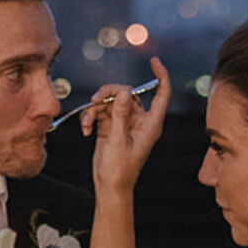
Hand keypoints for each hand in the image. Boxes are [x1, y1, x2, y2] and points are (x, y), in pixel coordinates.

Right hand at [84, 55, 170, 195]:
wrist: (109, 187)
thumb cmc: (119, 170)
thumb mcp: (118, 141)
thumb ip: (119, 115)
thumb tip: (122, 92)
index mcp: (150, 124)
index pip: (162, 94)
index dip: (160, 75)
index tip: (153, 60)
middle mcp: (139, 121)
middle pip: (127, 93)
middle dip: (109, 93)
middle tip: (95, 99)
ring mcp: (124, 123)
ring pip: (110, 101)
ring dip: (95, 109)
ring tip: (87, 123)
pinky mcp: (110, 126)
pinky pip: (100, 112)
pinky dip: (91, 118)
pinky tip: (85, 130)